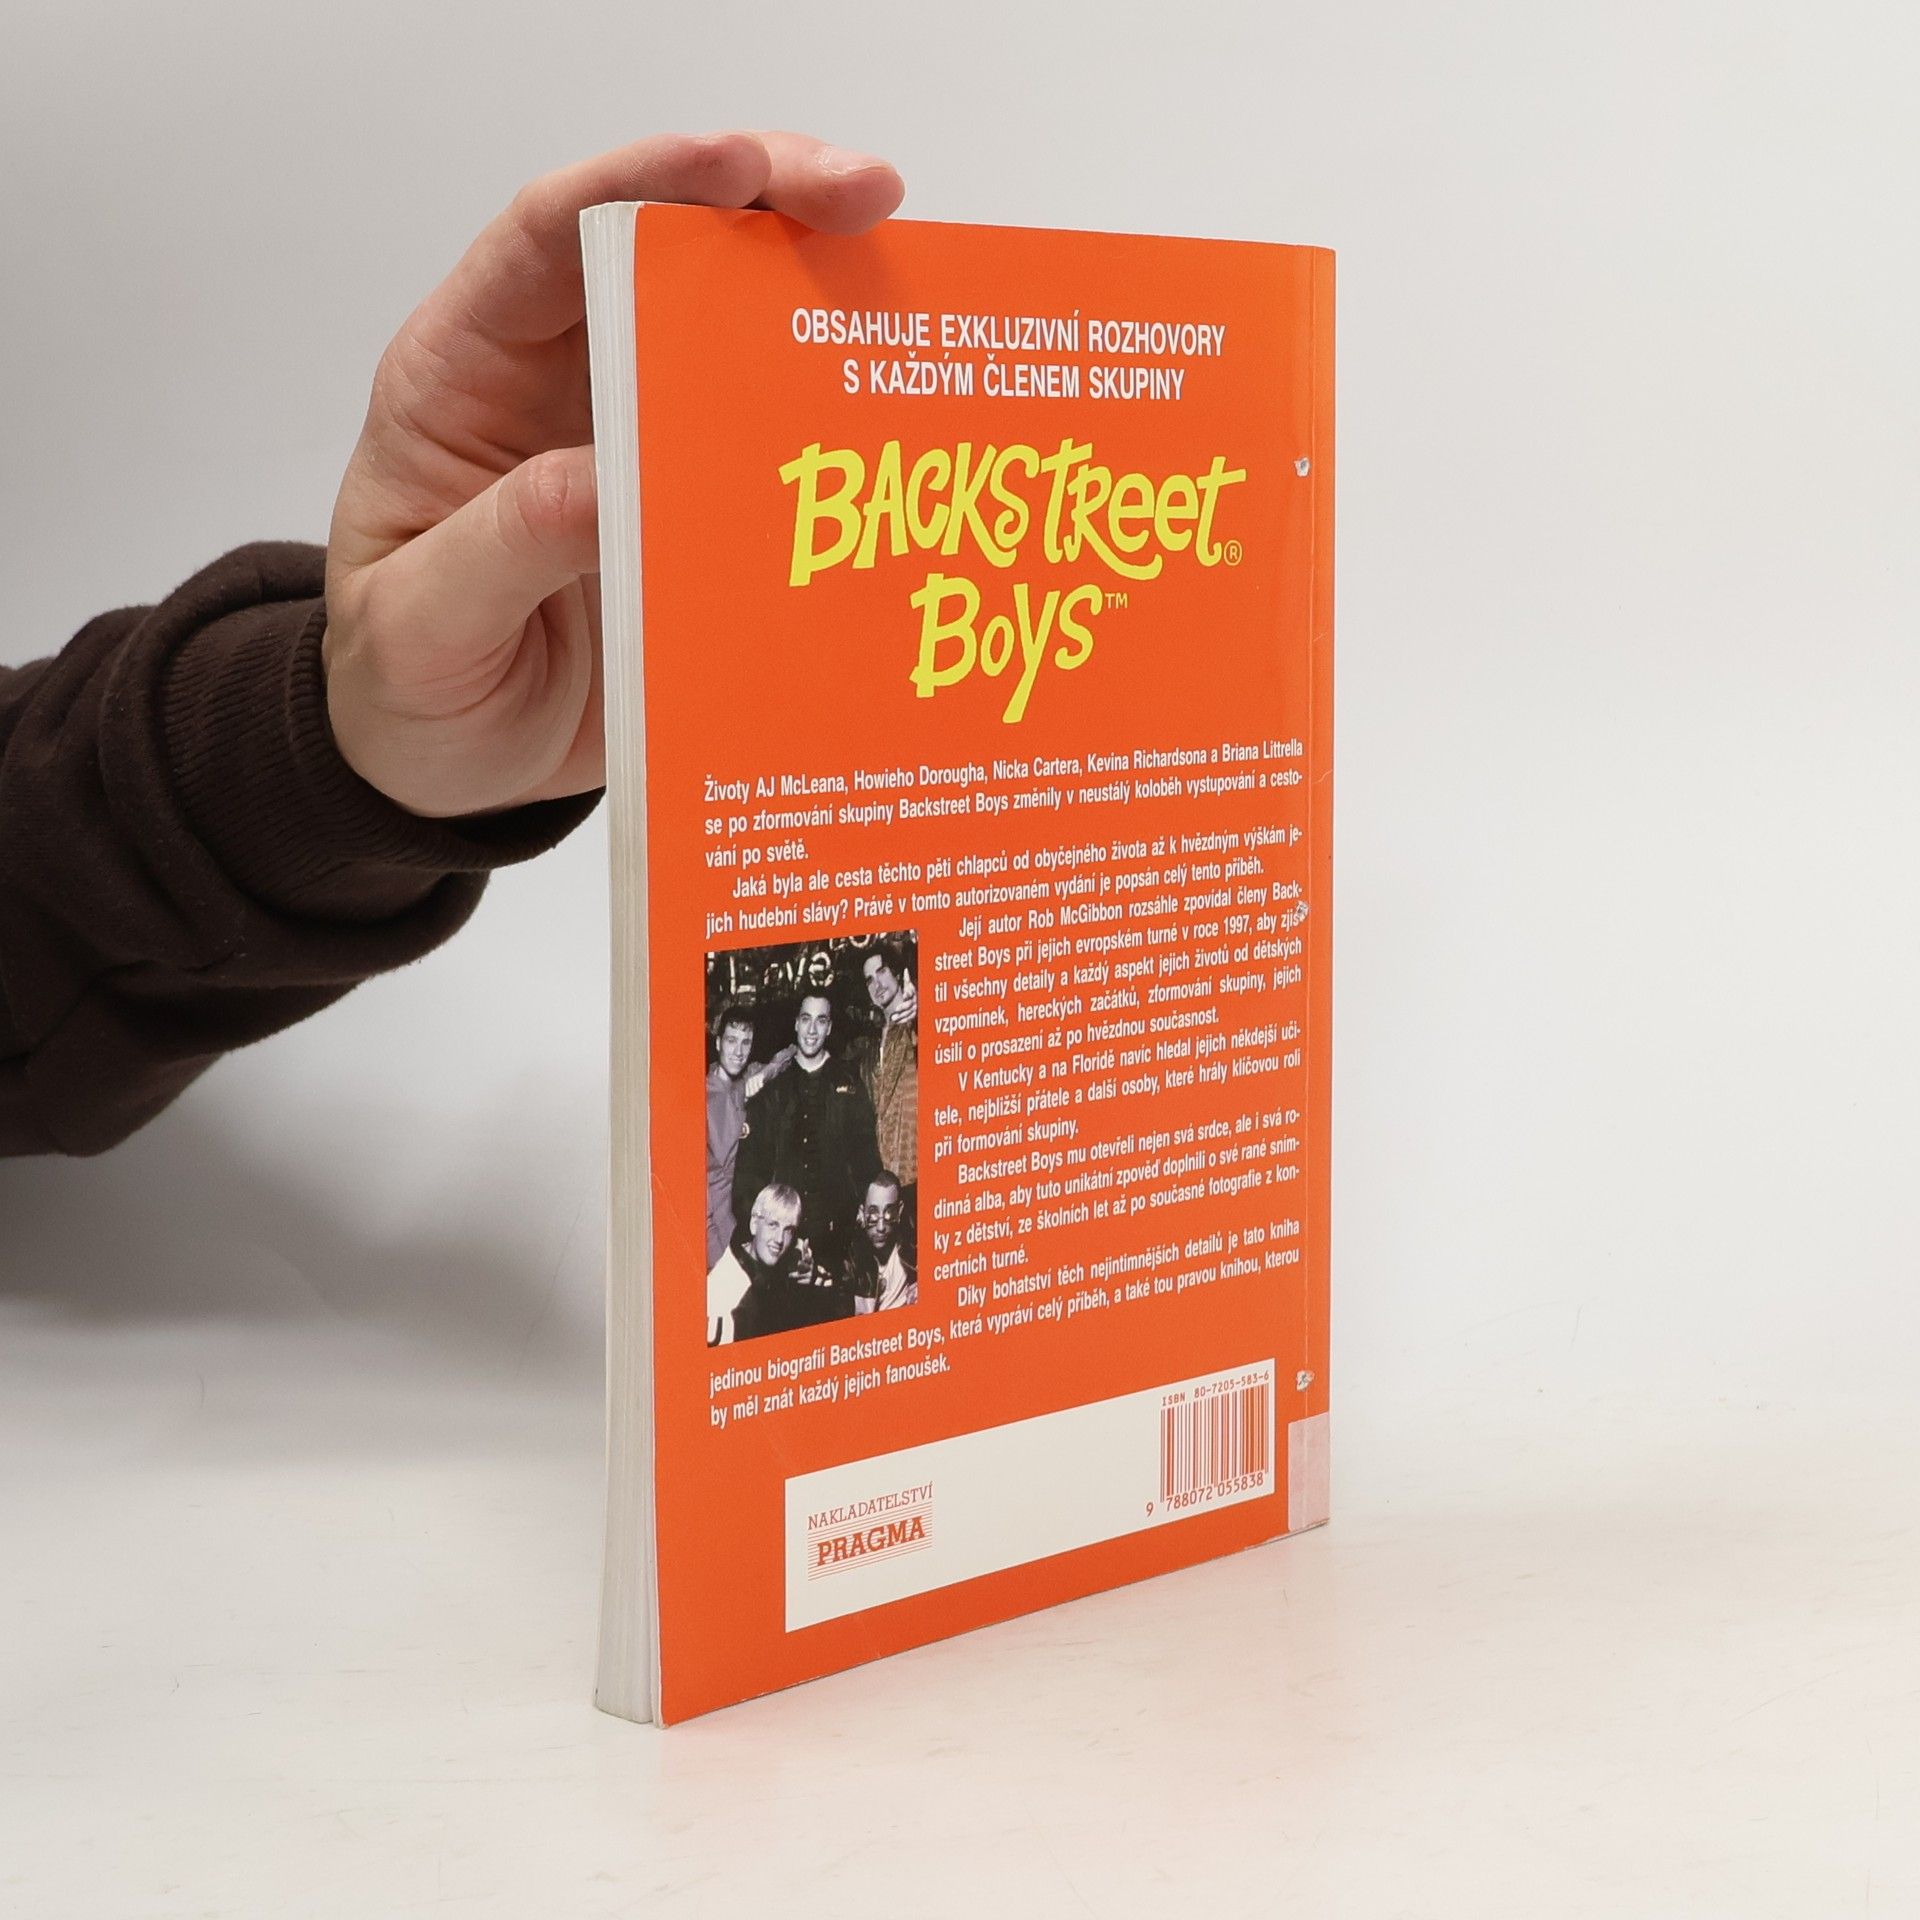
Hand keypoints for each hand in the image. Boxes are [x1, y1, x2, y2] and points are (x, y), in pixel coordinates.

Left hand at [321, 132, 903, 817]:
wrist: (446, 768)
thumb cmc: (403, 684)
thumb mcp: (421, 627)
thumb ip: (499, 551)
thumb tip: (604, 484)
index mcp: (467, 378)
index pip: (548, 239)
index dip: (643, 180)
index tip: (738, 164)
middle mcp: (558, 386)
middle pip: (664, 254)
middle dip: (769, 204)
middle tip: (869, 196)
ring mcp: (635, 448)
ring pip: (733, 339)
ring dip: (821, 303)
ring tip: (914, 285)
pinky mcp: (693, 516)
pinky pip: (769, 456)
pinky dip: (834, 433)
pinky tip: (898, 427)